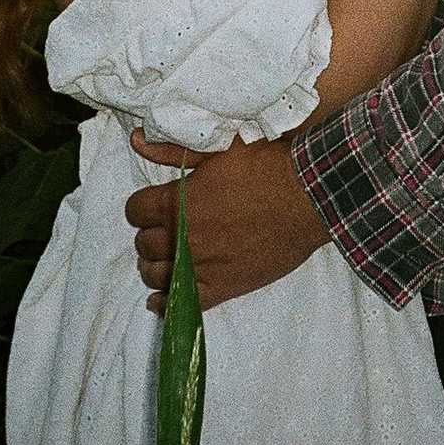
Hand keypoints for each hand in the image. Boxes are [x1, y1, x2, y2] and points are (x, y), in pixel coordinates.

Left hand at [125, 129, 329, 312]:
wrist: (309, 196)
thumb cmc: (267, 166)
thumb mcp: (220, 148)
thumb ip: (173, 150)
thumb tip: (136, 141)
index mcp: (177, 202)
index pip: (134, 211)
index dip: (144, 206)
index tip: (155, 203)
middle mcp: (182, 237)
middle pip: (144, 244)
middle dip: (151, 234)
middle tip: (167, 228)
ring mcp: (201, 266)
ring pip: (156, 275)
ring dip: (157, 265)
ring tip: (167, 258)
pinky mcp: (223, 287)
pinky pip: (182, 303)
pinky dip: (166, 302)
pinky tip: (161, 298)